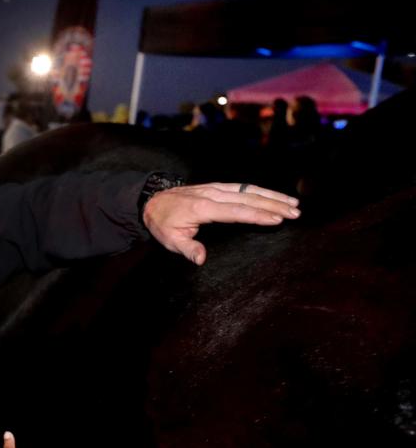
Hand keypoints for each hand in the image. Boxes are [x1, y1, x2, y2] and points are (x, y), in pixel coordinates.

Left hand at [143, 182, 299, 264]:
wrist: (151, 201)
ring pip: (249, 190)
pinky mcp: (217, 187)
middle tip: (295, 212)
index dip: (257, 215)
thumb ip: (188, 249)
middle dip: (273, 204)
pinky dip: (260, 191)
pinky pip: (242, 187)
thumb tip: (202, 260)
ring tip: (293, 203)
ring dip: (272, 196)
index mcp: (203, 208)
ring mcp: (216, 188)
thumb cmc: (162, 223)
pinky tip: (274, 196)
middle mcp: (213, 195)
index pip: (236, 211)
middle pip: (248, 198)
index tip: (277, 219)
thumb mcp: (170, 239)